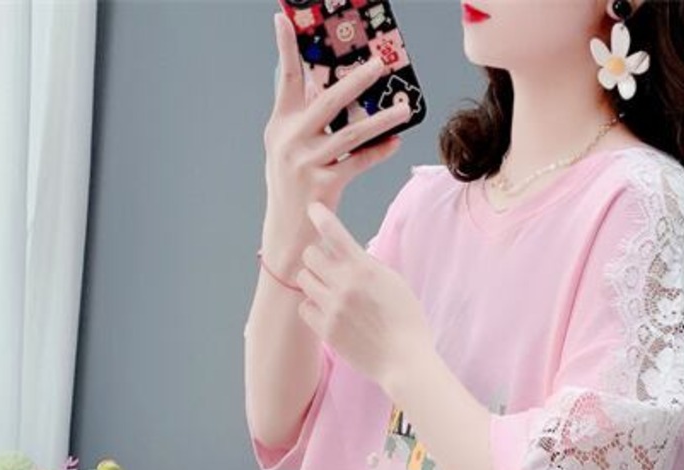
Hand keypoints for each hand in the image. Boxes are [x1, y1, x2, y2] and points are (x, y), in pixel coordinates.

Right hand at [262, 12, 409, 261]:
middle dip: (356, 81)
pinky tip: (395, 144)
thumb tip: (319, 81)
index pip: (285, 78)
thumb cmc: (291, 187)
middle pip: (328, 101)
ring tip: (403, 108)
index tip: (282, 18)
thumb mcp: (286, 148)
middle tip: (379, 64)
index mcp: (280, 125)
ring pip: (351, 133)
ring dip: (380, 120)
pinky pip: (358, 162)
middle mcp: (291, 140)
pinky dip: (378, 152)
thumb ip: (301, 116)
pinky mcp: (324, 185)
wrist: (288, 233)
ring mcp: (307, 163)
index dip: (284, 47)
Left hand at [293, 199, 433, 396]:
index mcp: (363, 268)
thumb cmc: (407, 321)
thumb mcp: (395, 283)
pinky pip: (304, 307)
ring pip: (303, 279)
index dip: (319, 216)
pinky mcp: (326, 330)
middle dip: (317, 257)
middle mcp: (344, 285)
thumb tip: (349, 254)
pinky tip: (326, 311)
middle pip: (309, 254)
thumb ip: (369, 266)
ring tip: (327, 291)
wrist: (404, 360)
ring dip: (313, 281)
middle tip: (327, 266)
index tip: (313, 209)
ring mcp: (332, 308)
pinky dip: (312, 306)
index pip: (332, 231)